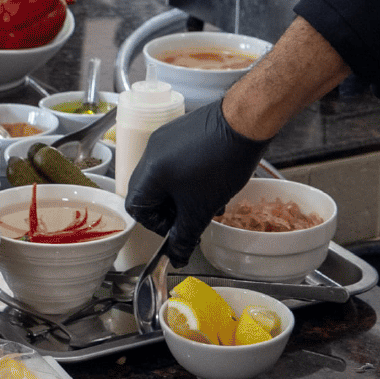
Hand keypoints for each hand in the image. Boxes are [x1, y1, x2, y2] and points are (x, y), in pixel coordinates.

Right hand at [122, 103, 269, 263]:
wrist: (243, 123)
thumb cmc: (220, 163)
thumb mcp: (201, 209)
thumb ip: (185, 236)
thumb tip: (176, 256)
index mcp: (149, 172)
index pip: (136, 208)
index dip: (155, 225)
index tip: (177, 228)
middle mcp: (152, 152)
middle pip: (149, 192)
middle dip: (171, 211)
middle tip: (191, 217)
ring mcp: (166, 138)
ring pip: (166, 177)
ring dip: (182, 195)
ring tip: (207, 201)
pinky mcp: (182, 131)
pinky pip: (177, 161)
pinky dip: (189, 178)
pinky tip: (212, 182)